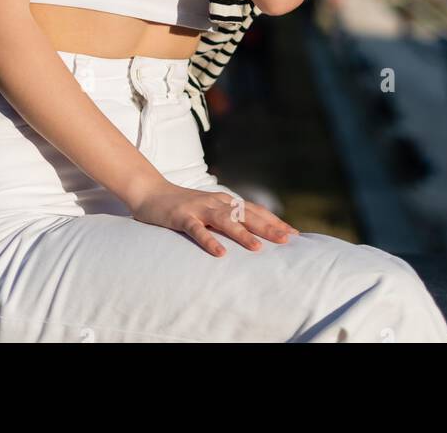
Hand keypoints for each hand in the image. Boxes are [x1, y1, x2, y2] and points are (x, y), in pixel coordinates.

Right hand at [130, 177, 299, 257]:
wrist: (152, 193)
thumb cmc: (184, 206)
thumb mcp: (210, 211)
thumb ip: (228, 219)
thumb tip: (252, 234)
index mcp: (226, 202)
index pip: (255, 210)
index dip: (275, 221)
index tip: (294, 235)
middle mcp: (217, 202)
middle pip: (246, 214)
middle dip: (268, 227)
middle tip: (287, 240)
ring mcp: (199, 208)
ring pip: (225, 220)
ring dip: (242, 234)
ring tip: (257, 248)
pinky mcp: (182, 216)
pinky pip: (197, 229)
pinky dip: (209, 240)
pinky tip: (219, 253)